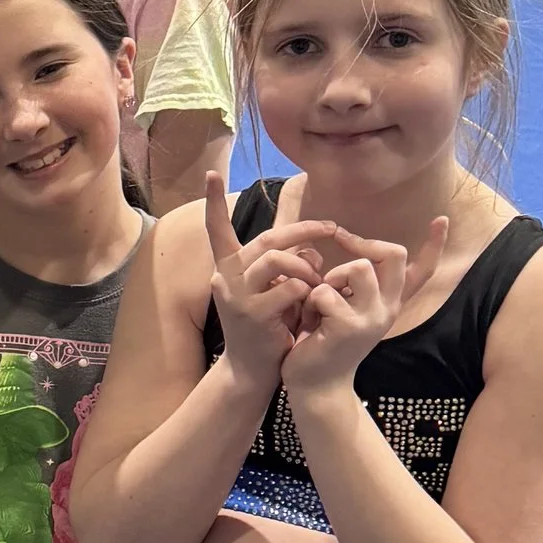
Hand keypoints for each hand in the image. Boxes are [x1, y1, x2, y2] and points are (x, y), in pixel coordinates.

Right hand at [204, 171, 343, 390]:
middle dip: (303, 229)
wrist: (253, 369)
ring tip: (318, 282)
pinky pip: (290, 287)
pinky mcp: (252, 314)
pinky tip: (311, 302)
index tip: (211, 173)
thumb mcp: (274, 289)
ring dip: (307, 265)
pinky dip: (308, 290)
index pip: (216, 229)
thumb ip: (289, 263)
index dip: (213, 201)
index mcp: (229, 268)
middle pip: (266, 238)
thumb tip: (312, 244)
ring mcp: (236, 295)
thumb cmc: (267, 326)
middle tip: (331, 227)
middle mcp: (226, 277)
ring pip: (276, 258)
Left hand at [282, 212, 449, 403]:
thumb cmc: (324, 340)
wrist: (316, 385)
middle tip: (342, 248)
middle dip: (363, 245)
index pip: (421, 270)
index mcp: (389, 302)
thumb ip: (350, 280)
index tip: (442, 218)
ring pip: (359, 268)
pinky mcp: (350, 327)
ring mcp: (372, 318)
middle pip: (393, 254)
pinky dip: (311, 301)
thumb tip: (341, 235)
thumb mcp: (343, 306)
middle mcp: (388, 308)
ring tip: (320, 300)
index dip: (434, 245)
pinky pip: (326, 292)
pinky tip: (310, 322)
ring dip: (332, 277)